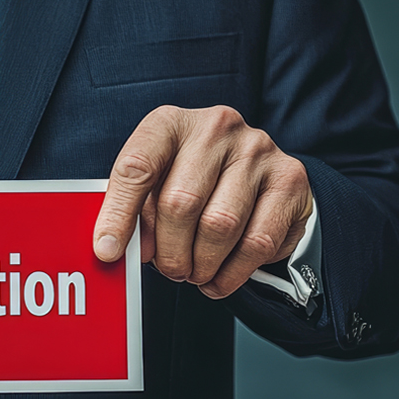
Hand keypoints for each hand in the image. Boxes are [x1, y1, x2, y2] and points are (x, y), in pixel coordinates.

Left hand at [93, 105, 311, 298]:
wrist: (255, 168)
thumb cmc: (191, 179)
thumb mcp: (155, 182)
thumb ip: (133, 208)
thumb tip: (114, 249)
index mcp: (170, 122)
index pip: (137, 166)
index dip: (118, 214)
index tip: (108, 251)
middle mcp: (215, 127)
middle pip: (180, 203)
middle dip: (168, 251)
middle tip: (168, 269)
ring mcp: (257, 149)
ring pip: (220, 226)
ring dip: (201, 264)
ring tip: (193, 272)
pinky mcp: (290, 179)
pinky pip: (258, 241)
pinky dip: (233, 272)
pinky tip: (220, 276)